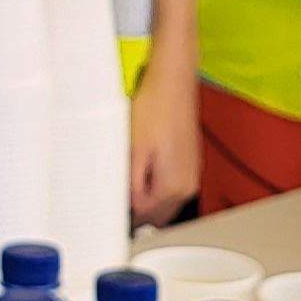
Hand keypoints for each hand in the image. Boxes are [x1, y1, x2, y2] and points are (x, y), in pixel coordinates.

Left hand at [126, 70, 199, 225]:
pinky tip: (141, 168)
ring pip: (165, 202)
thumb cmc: (155, 109)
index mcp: (173, 186)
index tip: (109, 205)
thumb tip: (127, 206)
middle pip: (157, 214)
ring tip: (126, 177)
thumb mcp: (134, 150)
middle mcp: (187, 185)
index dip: (124, 212)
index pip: (144, 216)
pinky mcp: (189, 163)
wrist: (173, 83)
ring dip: (146, 197)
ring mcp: (191, 174)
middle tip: (115, 194)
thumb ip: (132, 184)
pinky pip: (171, 187)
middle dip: (137, 209)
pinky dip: (155, 185)